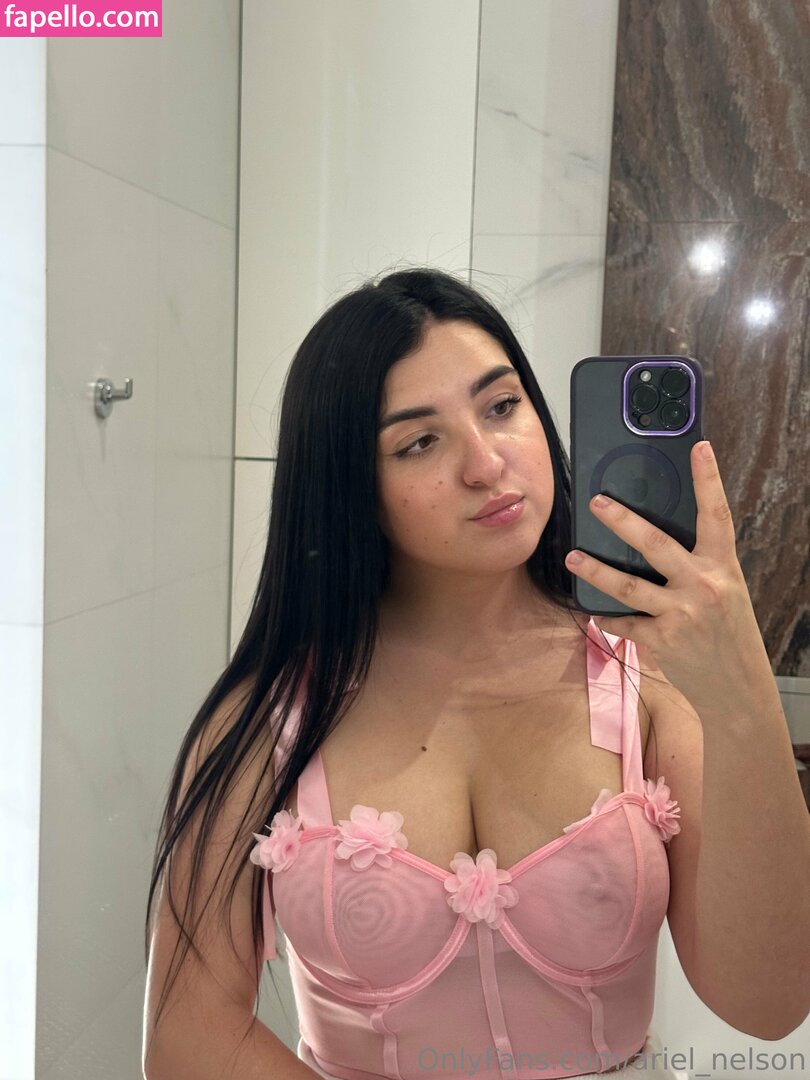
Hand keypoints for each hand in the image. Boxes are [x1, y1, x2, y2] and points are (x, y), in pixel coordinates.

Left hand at [565, 441, 771, 711]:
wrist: (738, 685)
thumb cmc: (728, 630)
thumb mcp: (725, 588)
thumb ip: (698, 563)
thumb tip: (655, 537)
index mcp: (722, 566)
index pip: (717, 514)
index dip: (709, 480)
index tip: (699, 448)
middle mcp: (702, 585)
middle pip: (656, 543)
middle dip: (622, 521)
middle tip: (597, 501)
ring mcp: (681, 613)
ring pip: (628, 585)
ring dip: (595, 571)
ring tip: (572, 557)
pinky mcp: (662, 640)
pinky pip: (624, 623)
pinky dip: (605, 616)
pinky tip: (590, 610)